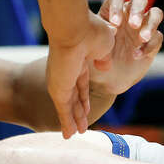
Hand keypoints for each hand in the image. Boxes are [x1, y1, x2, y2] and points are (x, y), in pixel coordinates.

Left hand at [47, 12, 116, 137]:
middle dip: (78, 112)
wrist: (73, 28)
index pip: (81, 84)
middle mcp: (67, 73)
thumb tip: (105, 66)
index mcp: (78, 61)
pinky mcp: (58, 90)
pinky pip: (63, 111)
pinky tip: (69, 135)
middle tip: (80, 125)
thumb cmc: (90, 31)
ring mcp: (61, 82)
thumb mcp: (104, 46)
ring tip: (76, 134)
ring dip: (73, 121)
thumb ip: (104, 58)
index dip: (85, 97)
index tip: (87, 108)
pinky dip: (66, 123)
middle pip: (74, 97)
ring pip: (68, 107)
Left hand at [87, 0, 163, 96]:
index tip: (114, 24)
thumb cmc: (94, 59)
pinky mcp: (152, 42)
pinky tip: (136, 55)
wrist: (103, 80)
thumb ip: (96, 32)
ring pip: (155, 13)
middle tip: (133, 25)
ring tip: (142, 38)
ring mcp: (142, 27)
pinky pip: (157, 37)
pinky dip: (148, 46)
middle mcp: (129, 15)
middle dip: (137, 10)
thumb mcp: (90, 44)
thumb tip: (109, 26)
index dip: (117, 6)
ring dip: (150, 24)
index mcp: (112, 11)